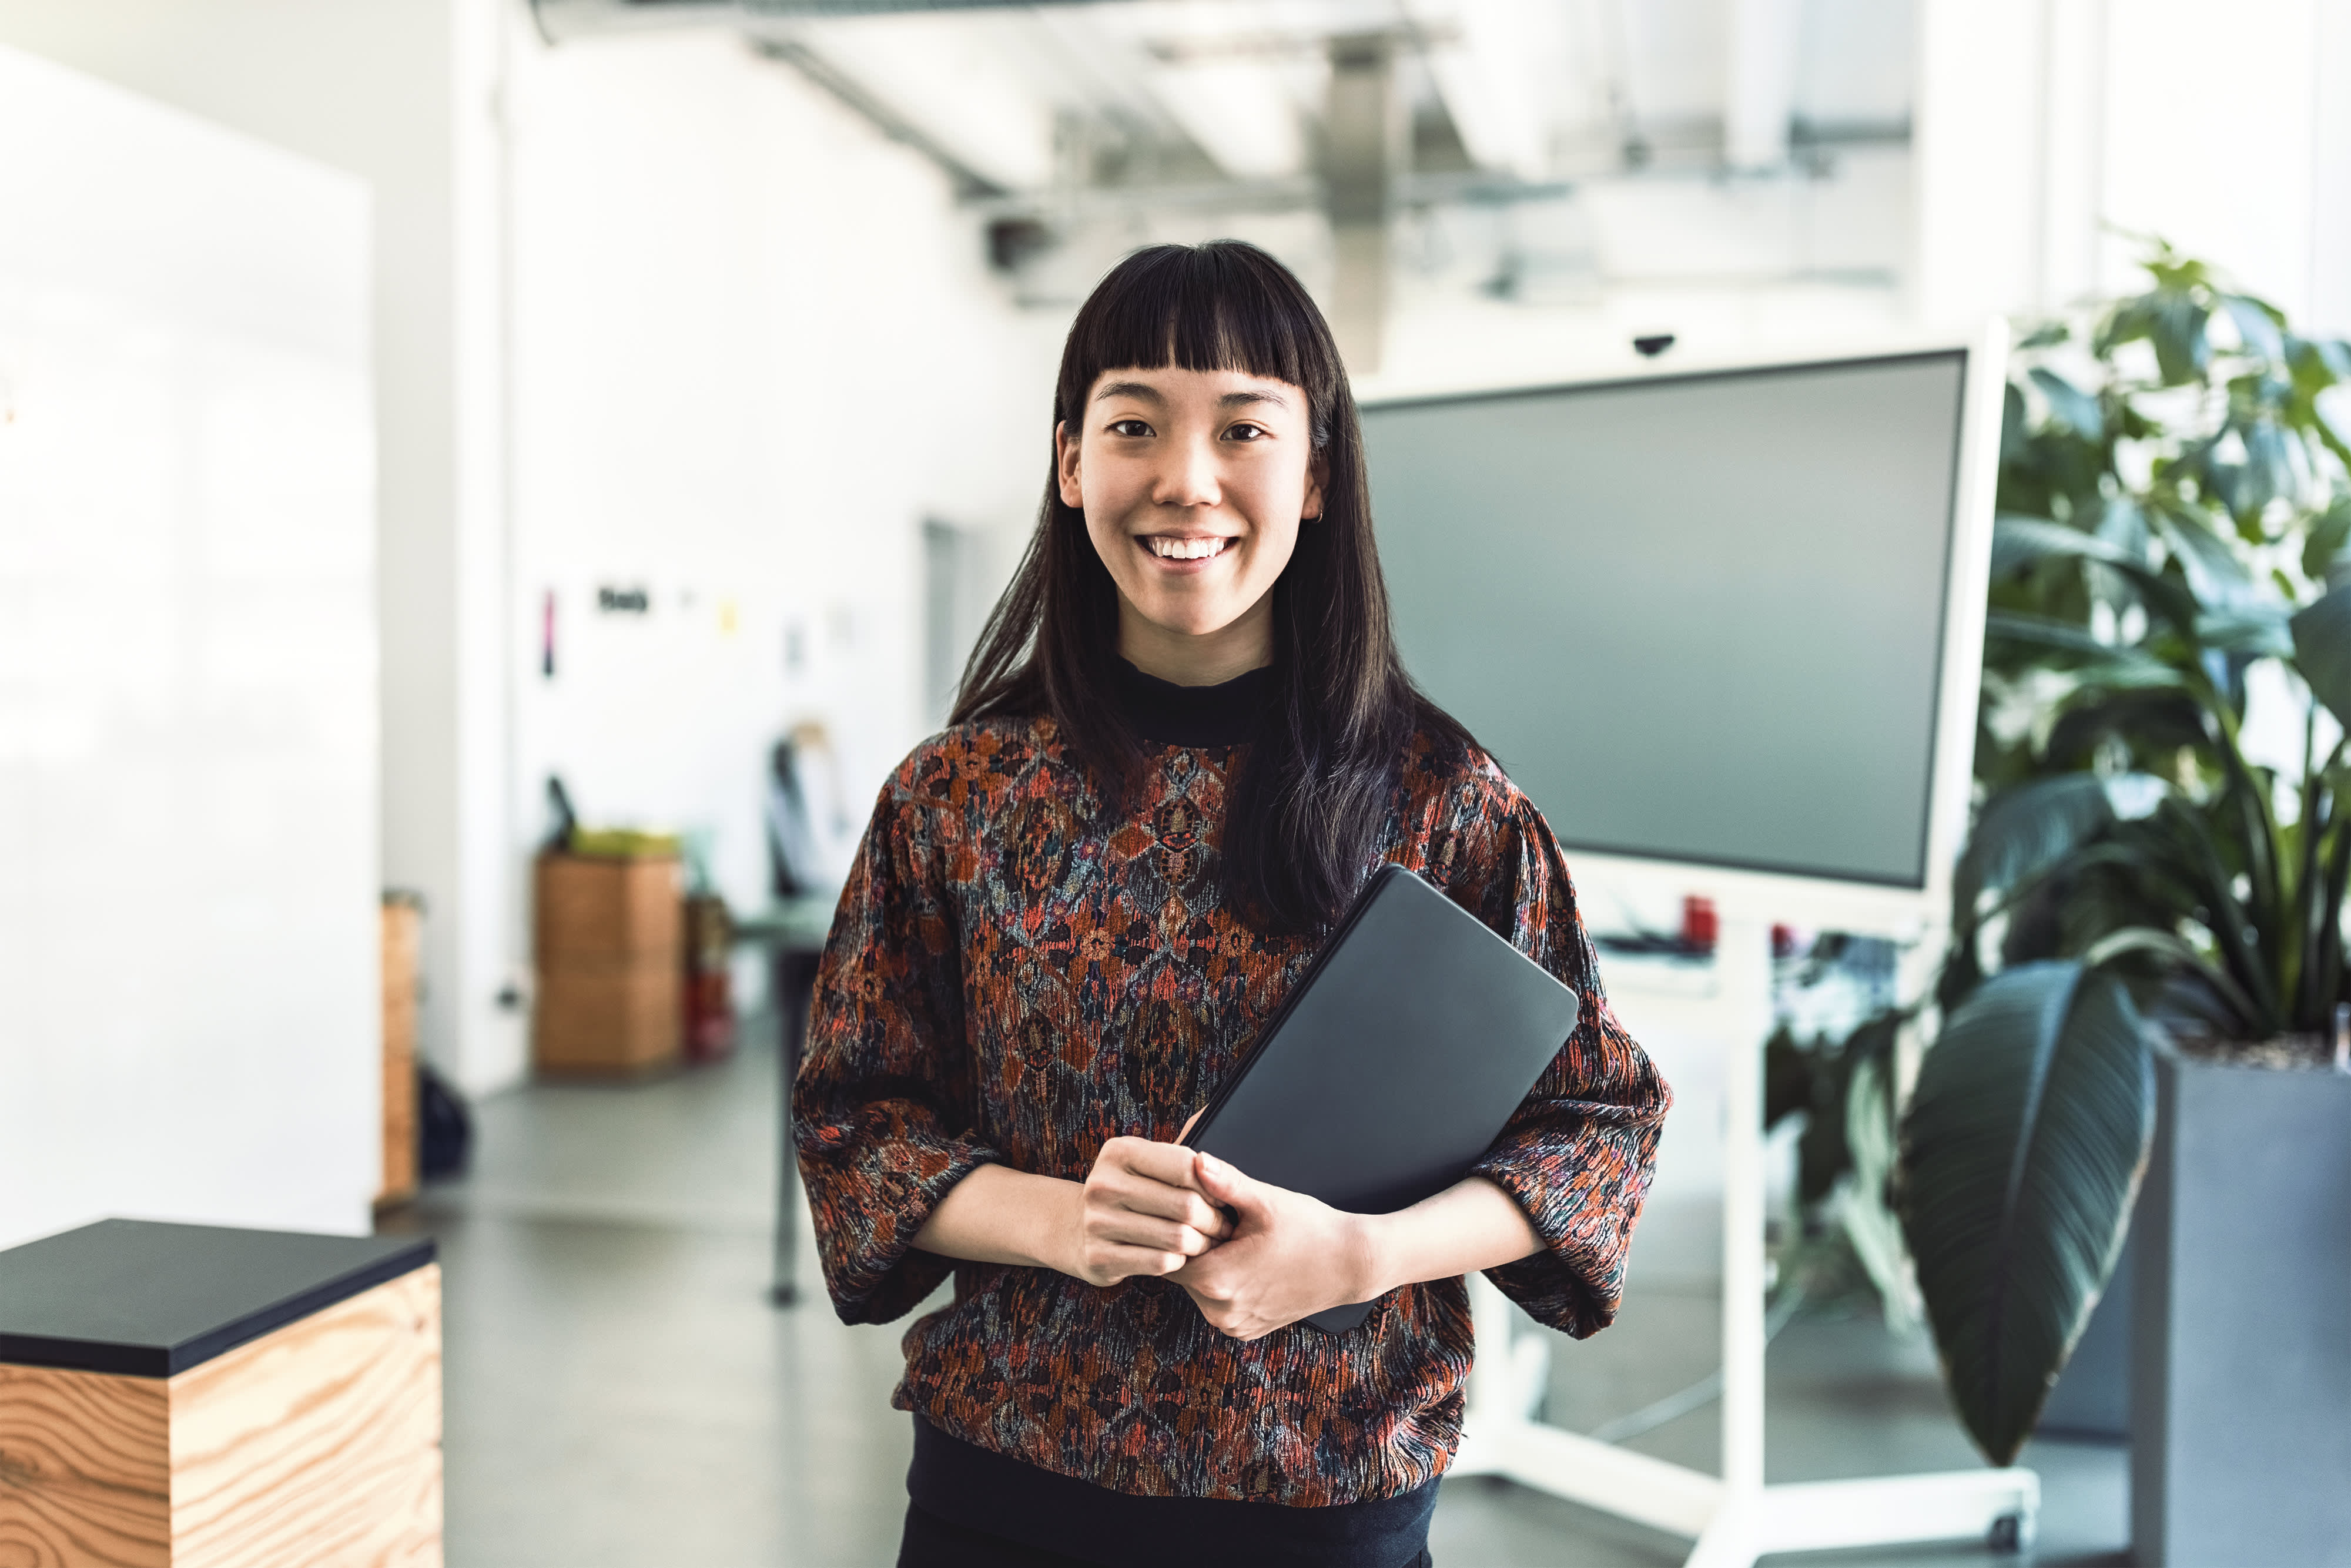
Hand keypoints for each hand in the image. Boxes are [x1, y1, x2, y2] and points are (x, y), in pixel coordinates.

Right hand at [1067, 1121, 1231, 1286]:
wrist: (1078, 1229)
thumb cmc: (1128, 1193)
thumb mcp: (1145, 1163)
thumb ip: (1180, 1157)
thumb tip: (1214, 1154)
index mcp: (1119, 1152)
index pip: (1186, 1165)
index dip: (1213, 1184)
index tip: (1222, 1196)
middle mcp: (1103, 1184)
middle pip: (1185, 1205)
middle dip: (1214, 1220)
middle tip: (1222, 1226)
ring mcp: (1097, 1223)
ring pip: (1177, 1238)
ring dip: (1201, 1244)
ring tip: (1206, 1242)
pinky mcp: (1099, 1257)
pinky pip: (1160, 1262)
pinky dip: (1179, 1261)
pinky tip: (1181, 1256)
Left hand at [1172, 1152, 1379, 1339]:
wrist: (1350, 1263)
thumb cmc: (1310, 1231)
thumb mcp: (1265, 1201)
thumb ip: (1225, 1182)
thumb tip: (1195, 1160)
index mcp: (1216, 1280)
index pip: (1168, 1253)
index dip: (1179, 1229)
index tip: (1196, 1214)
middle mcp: (1219, 1310)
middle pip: (1183, 1272)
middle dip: (1196, 1248)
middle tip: (1224, 1225)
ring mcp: (1234, 1324)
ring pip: (1200, 1289)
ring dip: (1210, 1267)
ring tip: (1239, 1244)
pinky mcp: (1246, 1330)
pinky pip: (1220, 1303)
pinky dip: (1226, 1285)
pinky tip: (1250, 1265)